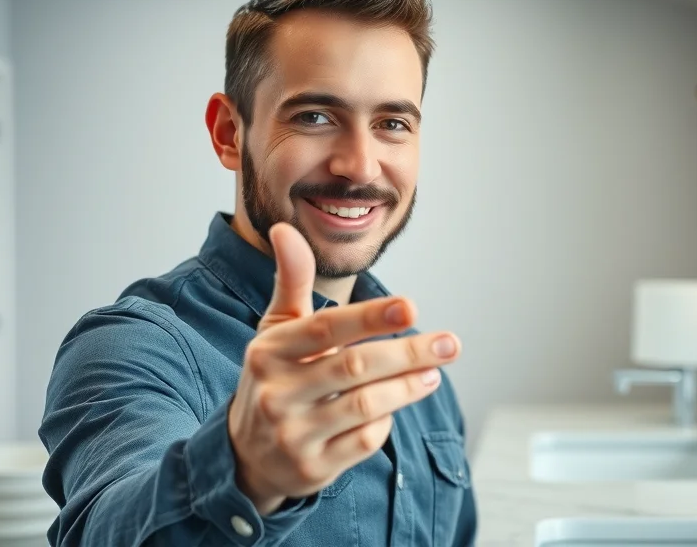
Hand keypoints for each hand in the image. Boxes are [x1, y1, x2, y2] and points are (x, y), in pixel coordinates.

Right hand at [227, 223, 460, 514]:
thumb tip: (285, 229)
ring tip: (433, 373)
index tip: (412, 307)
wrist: (246, 454)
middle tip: (451, 343)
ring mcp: (293, 434)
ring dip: (407, 388)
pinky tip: (396, 407)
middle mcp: (277, 393)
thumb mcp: (277, 330)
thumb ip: (291, 281)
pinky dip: (385, 422)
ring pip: (365, 406)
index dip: (369, 317)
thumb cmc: (274, 377)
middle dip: (408, 353)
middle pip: (354, 368)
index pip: (324, 329)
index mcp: (269, 351)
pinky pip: (363, 442)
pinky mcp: (313, 467)